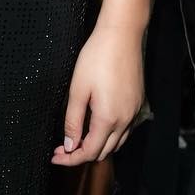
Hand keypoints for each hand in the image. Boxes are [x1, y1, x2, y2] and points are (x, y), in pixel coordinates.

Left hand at [51, 23, 144, 166]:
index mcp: (108, 118)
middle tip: (62, 148)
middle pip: (104, 151)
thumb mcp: (77, 90)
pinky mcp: (138, 103)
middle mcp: (125, 119)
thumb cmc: (97, 58)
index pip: (89, 152)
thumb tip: (70, 145)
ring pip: (117, 143)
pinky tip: (97, 126)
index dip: (70, 158)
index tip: (55, 156)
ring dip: (98, 146)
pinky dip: (111, 135)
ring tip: (77, 139)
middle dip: (82, 154)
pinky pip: (125, 130)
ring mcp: (134, 112)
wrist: (121, 36)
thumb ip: (73, 121)